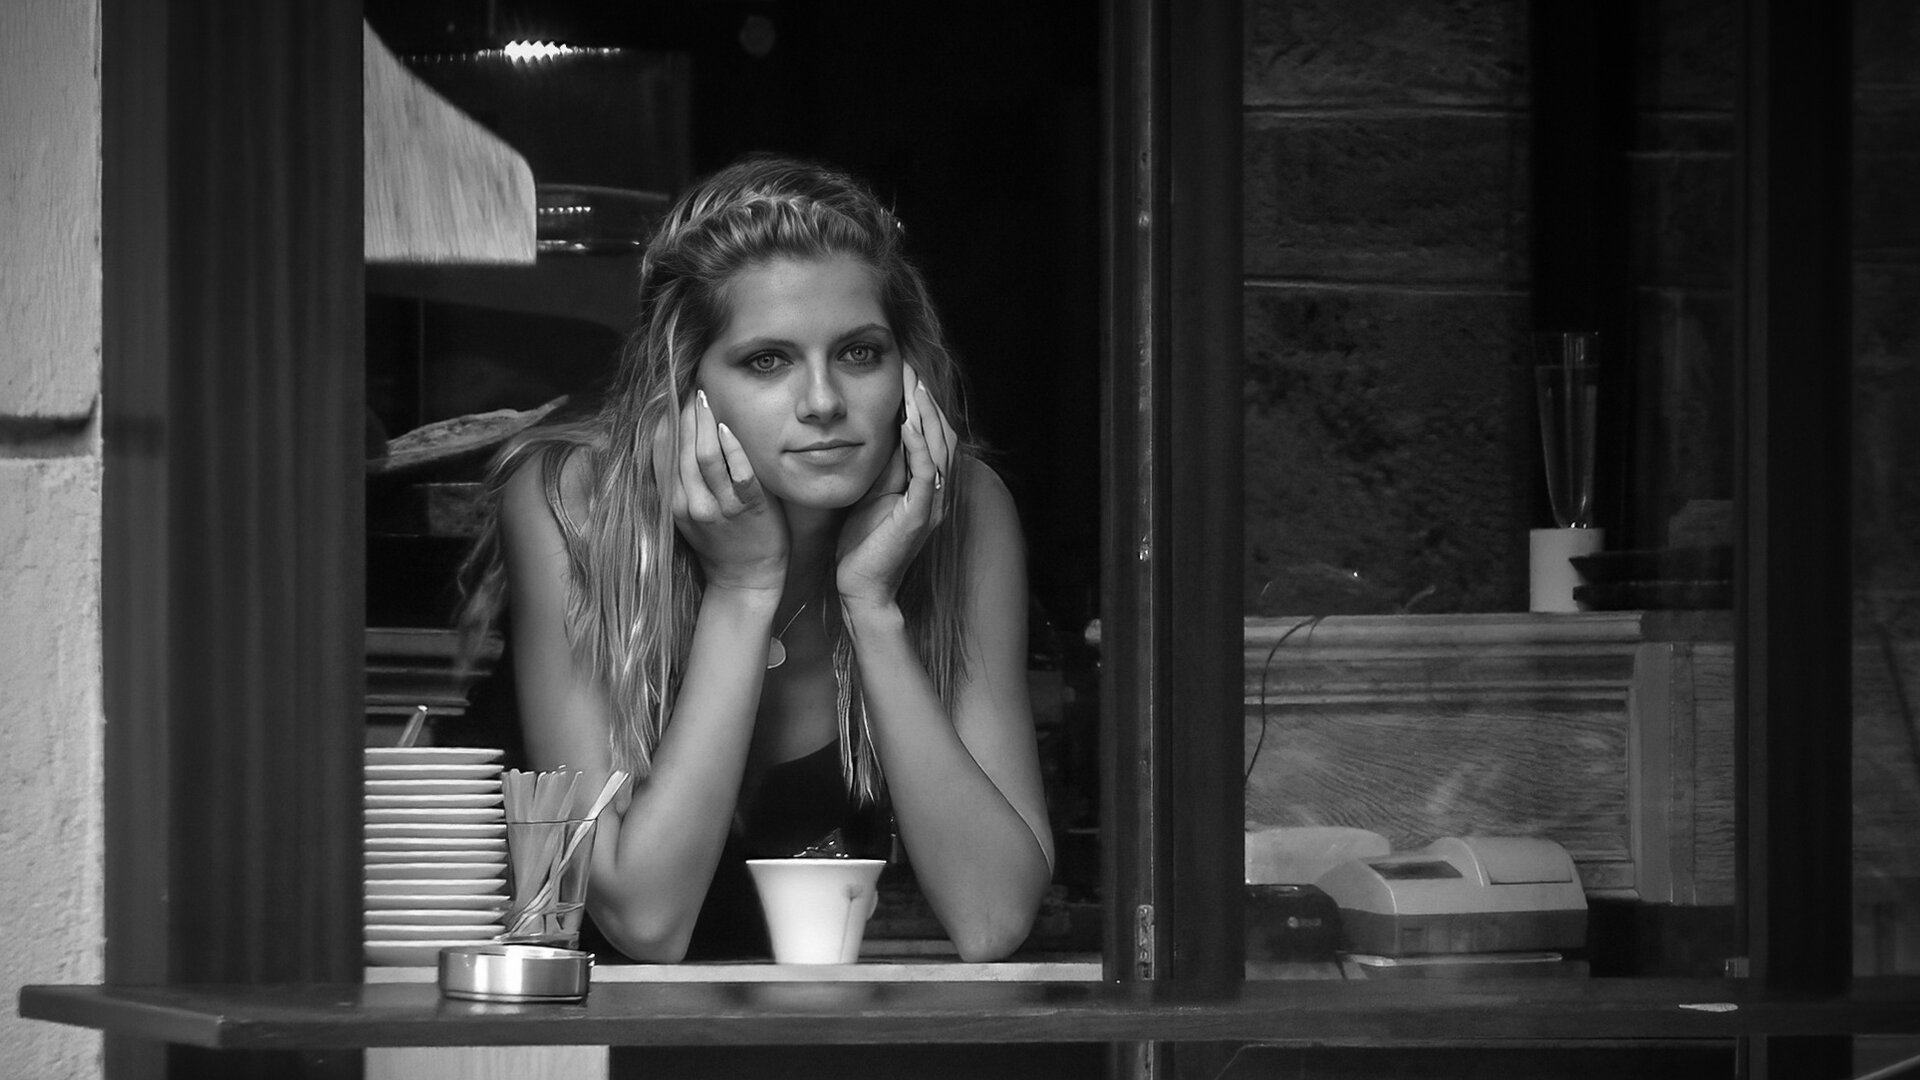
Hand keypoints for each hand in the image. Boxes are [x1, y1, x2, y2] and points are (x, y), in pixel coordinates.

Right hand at [661, 389, 787, 592]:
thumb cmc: (720, 543)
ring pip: (705, 458)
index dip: (665, 423)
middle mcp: (690, 504)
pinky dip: (733, 450)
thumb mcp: (688, 515)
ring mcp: (719, 508)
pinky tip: (729, 429)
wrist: (745, 579)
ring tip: (705, 398)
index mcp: (673, 503)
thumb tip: (672, 444)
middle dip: (685, 416)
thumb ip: (679, 484)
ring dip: (705, 424)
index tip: (670, 397)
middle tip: (691, 389)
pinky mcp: (748, 510)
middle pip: (682, 450)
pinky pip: (739, 475)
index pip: (662, 454)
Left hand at [835, 364, 955, 608]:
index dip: (923, 404)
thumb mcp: (872, 493)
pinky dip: (918, 445)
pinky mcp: (919, 516)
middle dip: (926, 400)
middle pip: (942, 436)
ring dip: (925, 414)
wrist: (862, 588)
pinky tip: (908, 422)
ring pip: (939, 449)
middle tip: (910, 368)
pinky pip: (925, 473)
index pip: (932, 436)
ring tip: (912, 385)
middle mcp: (937, 493)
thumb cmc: (863, 545)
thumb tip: (880, 431)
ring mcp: (932, 504)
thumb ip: (884, 466)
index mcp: (926, 487)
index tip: (906, 374)